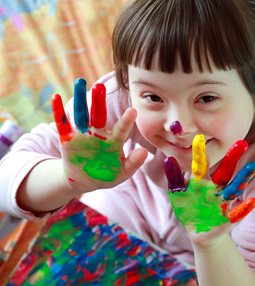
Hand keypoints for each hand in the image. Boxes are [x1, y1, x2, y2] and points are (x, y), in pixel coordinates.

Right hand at [52, 78, 146, 192]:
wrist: (85, 181)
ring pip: (81, 115)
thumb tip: (145, 152)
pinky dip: (58, 112)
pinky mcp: (68, 140)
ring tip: (80, 82)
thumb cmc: (107, 175)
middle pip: (99, 115)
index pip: (121, 130)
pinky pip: (63, 124)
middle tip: (100, 87)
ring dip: (80, 100)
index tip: (133, 110)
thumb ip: (133, 164)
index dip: (126, 121)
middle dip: (99, 102)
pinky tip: (56, 97)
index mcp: (113, 142)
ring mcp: (83, 136)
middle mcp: (99, 134)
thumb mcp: (122, 173)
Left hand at [164, 135, 254, 243]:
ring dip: (243, 178)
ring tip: (253, 166)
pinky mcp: (227, 219)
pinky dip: (244, 208)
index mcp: (201, 181)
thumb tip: (168, 159)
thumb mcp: (177, 194)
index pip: (201, 164)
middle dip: (232, 158)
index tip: (199, 137)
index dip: (200, 153)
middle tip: (242, 142)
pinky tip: (252, 201)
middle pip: (224, 171)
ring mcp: (222, 202)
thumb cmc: (187, 209)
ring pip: (234, 188)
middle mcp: (214, 188)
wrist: (197, 232)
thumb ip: (174, 178)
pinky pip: (236, 213)